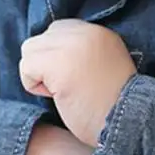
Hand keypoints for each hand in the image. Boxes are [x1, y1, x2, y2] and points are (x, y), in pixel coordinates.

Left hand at [19, 19, 136, 146]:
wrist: (128, 124)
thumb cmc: (111, 106)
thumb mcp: (102, 66)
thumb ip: (80, 52)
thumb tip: (45, 54)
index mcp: (98, 32)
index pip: (56, 30)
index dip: (57, 56)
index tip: (75, 77)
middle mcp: (85, 32)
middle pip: (40, 40)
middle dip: (45, 64)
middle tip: (68, 87)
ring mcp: (71, 46)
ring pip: (29, 50)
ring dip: (38, 74)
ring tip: (62, 91)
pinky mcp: (58, 64)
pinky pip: (26, 67)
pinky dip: (33, 85)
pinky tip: (56, 96)